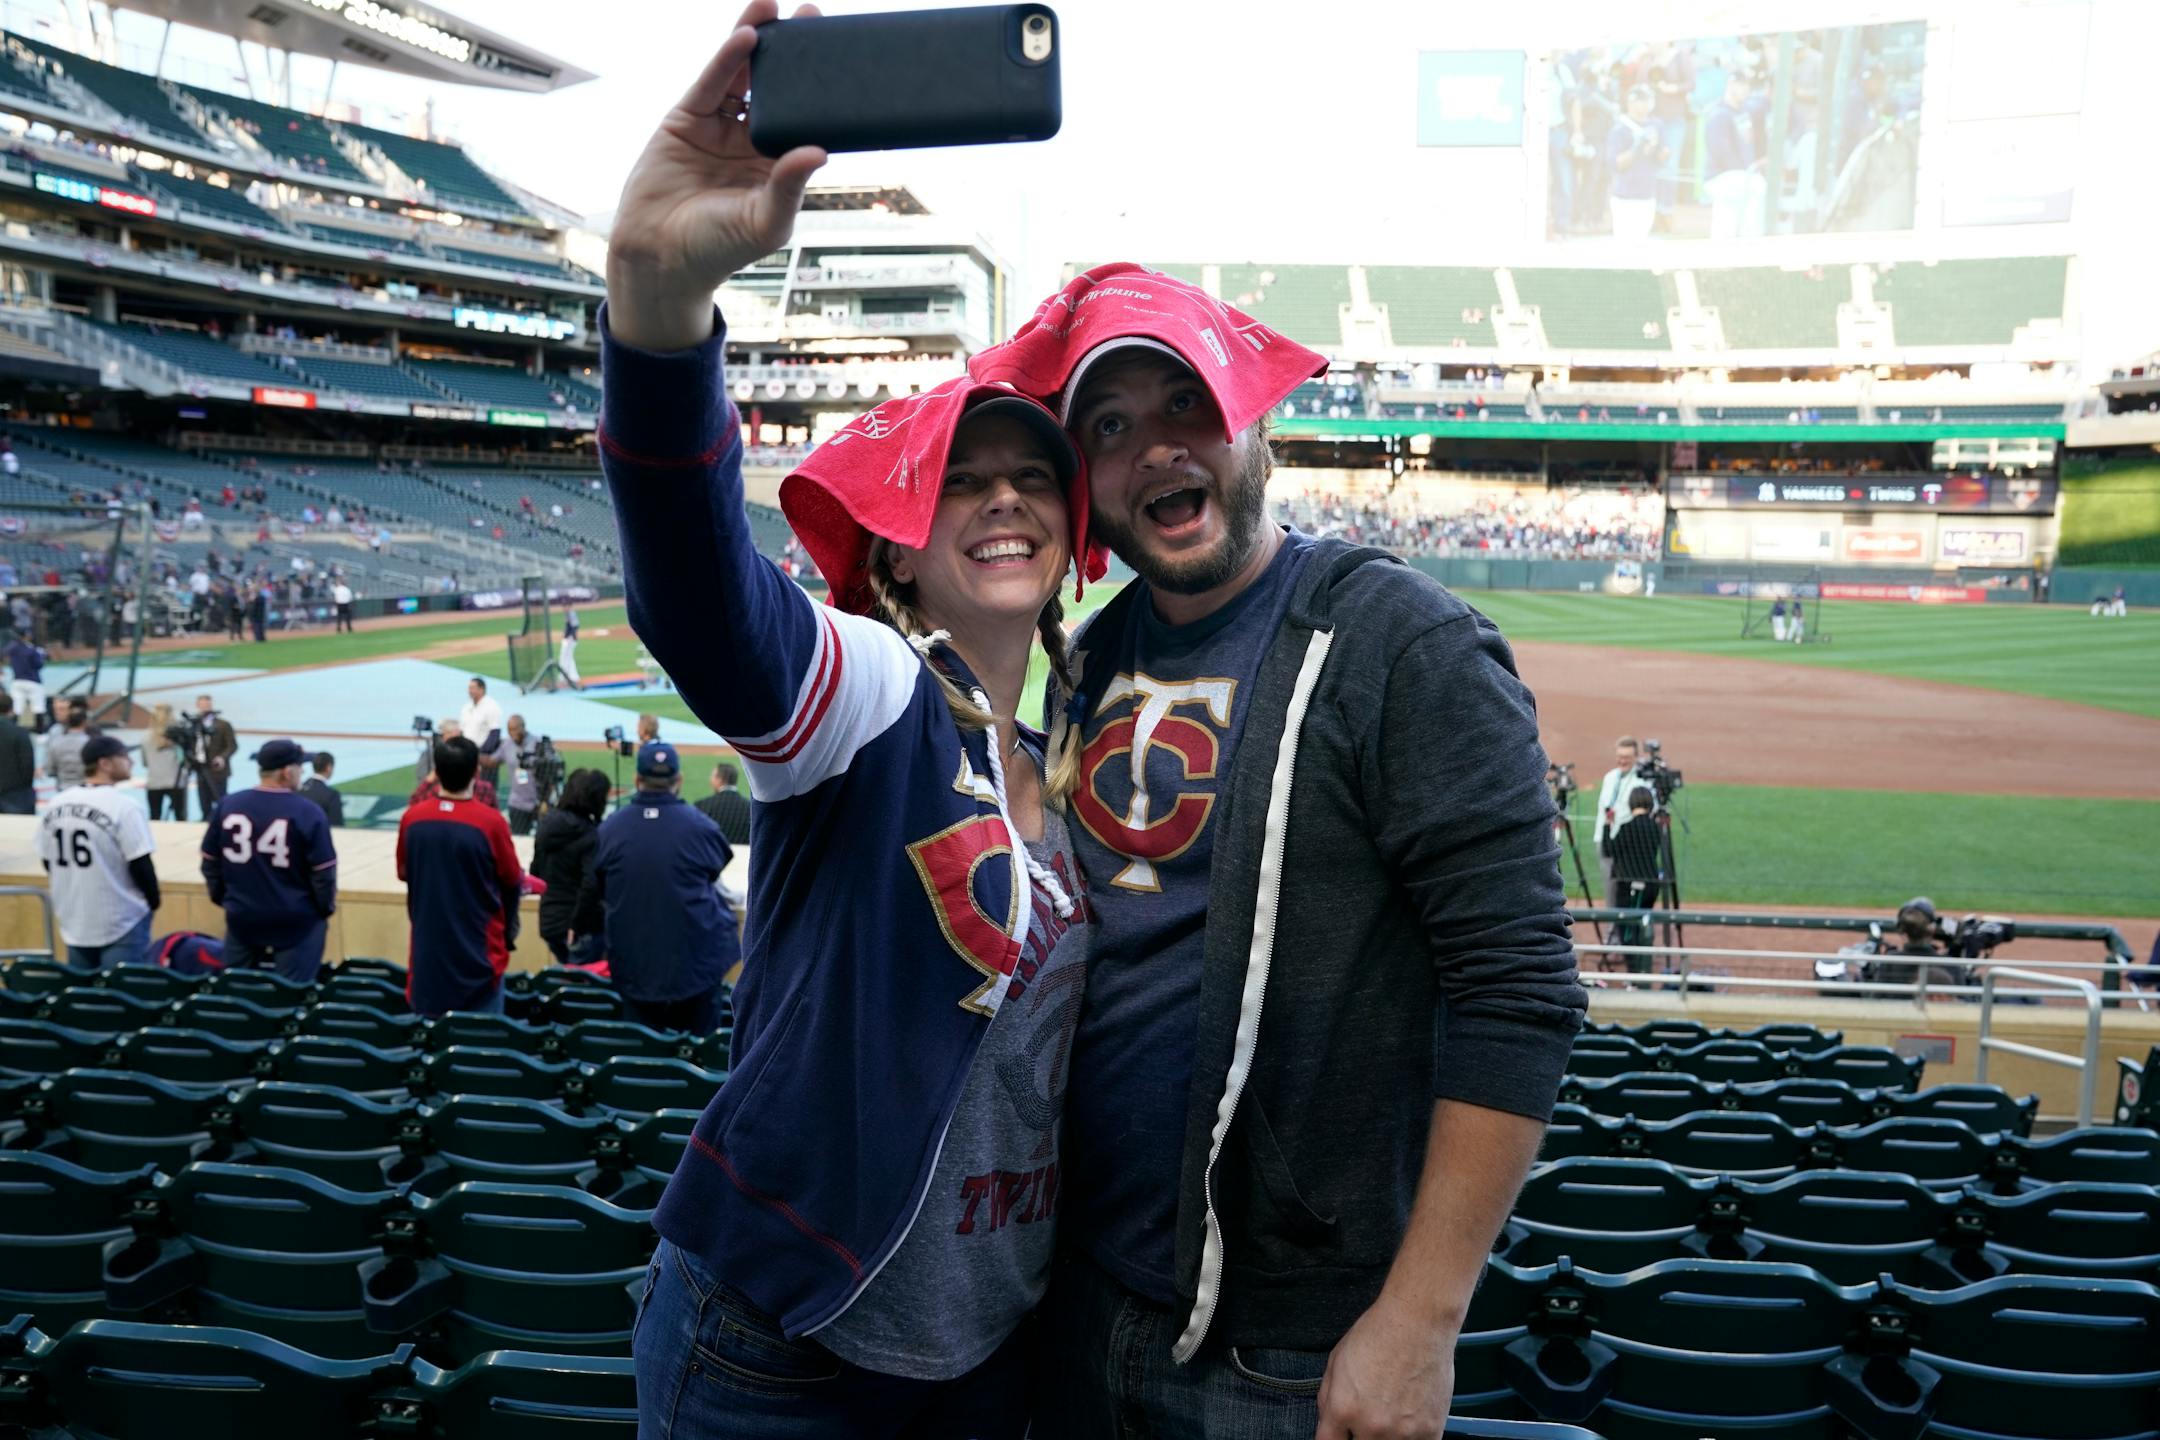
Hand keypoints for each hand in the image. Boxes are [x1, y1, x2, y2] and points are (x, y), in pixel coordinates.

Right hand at [606, 0, 827, 350]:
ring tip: (774, 7)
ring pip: (742, 76)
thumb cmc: (718, 251)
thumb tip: (818, 152)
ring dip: (757, 41)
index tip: (843, 58)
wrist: (659, 259)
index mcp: (779, 166)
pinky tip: (745, 36)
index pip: (805, 119)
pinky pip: (711, 83)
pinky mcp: (687, 120)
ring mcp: (719, 128)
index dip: (822, 90)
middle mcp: (751, 142)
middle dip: (793, 53)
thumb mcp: (765, 222)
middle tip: (815, 16)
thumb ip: (789, 186)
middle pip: (777, 88)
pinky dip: (727, 58)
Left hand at [1314, 1297, 1456, 1439]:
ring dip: (1387, 1437)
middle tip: (1370, 1417)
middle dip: (1360, 1435)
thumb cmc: (1378, 1334)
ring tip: (1391, 1414)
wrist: (1418, 1322)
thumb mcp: (1336, 1362)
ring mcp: (1403, 1433)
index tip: (1341, 1435)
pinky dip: (1411, 1437)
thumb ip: (1328, 1400)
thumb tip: (1329, 1424)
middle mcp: (1371, 1426)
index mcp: (1342, 1409)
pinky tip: (1409, 1419)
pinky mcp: (1430, 1431)